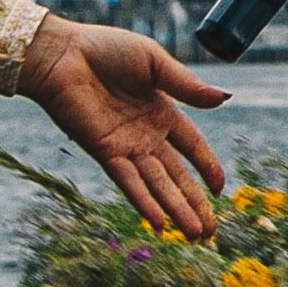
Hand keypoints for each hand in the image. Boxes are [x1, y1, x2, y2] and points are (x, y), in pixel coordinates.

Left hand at [15, 17, 231, 235]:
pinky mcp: (104, 152)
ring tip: (195, 237)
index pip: (192, 147)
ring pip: (157, 185)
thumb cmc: (105, 49)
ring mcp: (126, 147)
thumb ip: (187, 85)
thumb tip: (225, 99)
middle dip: (195, 204)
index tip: (220, 190)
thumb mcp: (155, 62)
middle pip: (177, 176)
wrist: (63, 53)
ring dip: (176, 211)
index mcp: (162, 112)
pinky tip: (161, 224)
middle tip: (210, 233)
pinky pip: (129, 182)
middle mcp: (146, 135)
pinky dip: (144, 203)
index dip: (207, 167)